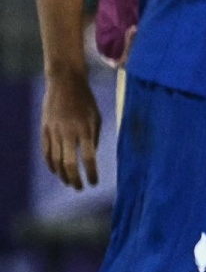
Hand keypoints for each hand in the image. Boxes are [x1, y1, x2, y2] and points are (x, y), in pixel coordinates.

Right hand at [39, 70, 98, 189]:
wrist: (65, 83)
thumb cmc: (85, 101)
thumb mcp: (96, 117)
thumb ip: (94, 137)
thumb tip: (90, 157)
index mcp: (85, 129)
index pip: (88, 158)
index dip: (91, 173)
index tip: (94, 183)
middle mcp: (68, 132)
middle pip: (69, 163)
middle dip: (75, 179)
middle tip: (79, 188)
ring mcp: (54, 131)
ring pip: (55, 160)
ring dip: (62, 174)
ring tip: (69, 182)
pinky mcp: (44, 129)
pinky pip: (46, 151)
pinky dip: (50, 164)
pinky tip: (56, 171)